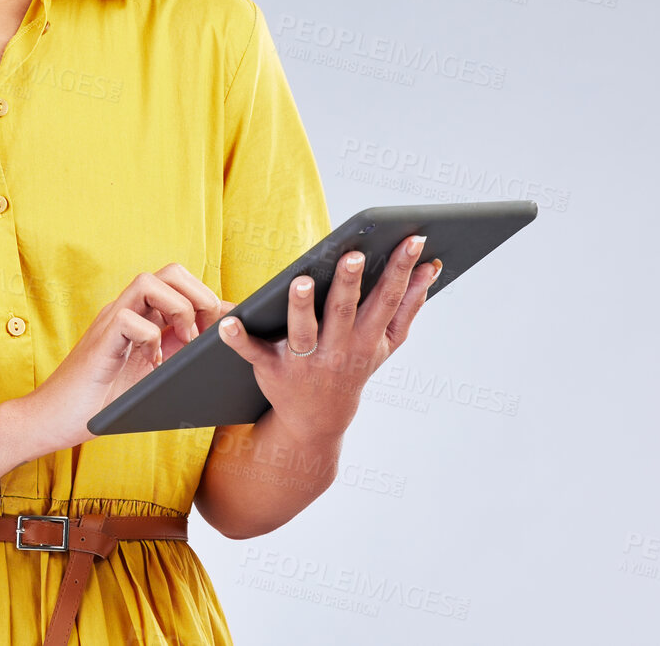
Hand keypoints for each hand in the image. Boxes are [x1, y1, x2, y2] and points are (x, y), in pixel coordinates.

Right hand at [17, 264, 230, 454]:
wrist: (54, 420)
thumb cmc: (104, 398)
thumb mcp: (153, 370)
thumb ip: (178, 350)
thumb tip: (218, 337)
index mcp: (142, 314)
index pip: (181, 283)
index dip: (209, 297)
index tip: (228, 324)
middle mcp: (127, 309)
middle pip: (170, 272)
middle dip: (199, 295)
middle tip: (208, 330)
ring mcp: (110, 321)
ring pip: (148, 282)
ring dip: (178, 309)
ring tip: (186, 341)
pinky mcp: (99, 342)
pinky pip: (128, 319)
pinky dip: (149, 337)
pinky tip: (153, 361)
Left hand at [217, 233, 440, 442]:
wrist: (319, 420)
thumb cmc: (356, 364)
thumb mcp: (389, 342)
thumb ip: (410, 304)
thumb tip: (432, 265)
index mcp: (367, 337)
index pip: (387, 298)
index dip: (401, 269)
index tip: (413, 240)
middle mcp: (337, 349)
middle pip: (343, 311)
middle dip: (348, 284)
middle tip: (352, 255)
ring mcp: (304, 360)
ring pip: (302, 331)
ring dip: (300, 306)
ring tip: (300, 281)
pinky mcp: (272, 370)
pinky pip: (253, 353)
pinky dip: (239, 340)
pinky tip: (227, 323)